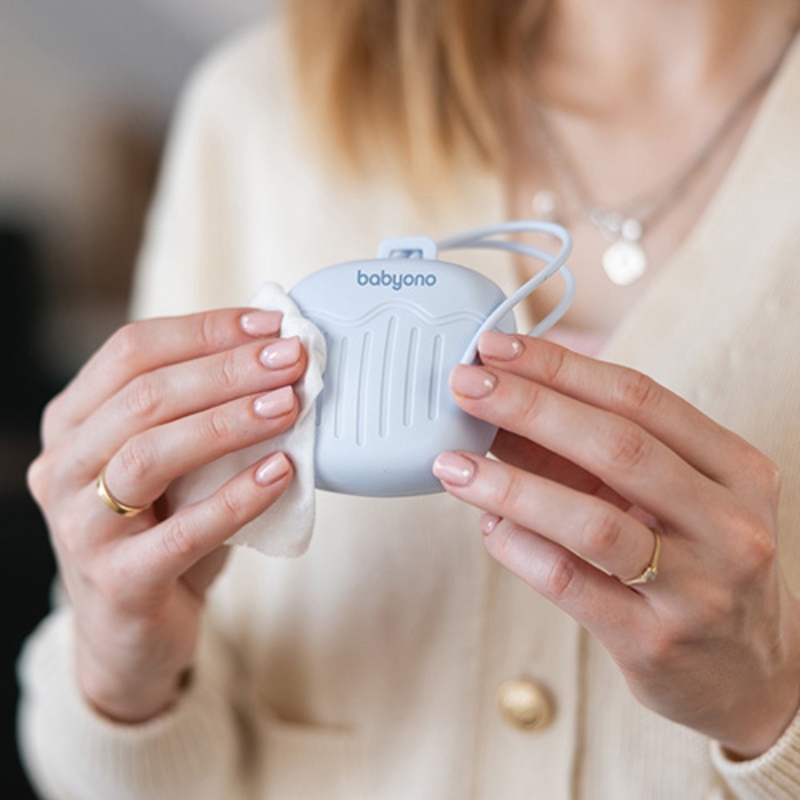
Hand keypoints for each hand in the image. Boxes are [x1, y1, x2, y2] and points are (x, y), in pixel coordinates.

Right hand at [27, 309, 306, 722]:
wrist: (134, 634)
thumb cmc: (163, 532)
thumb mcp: (178, 465)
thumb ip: (206, 414)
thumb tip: (275, 357)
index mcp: (74, 422)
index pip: (131, 351)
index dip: (204, 331)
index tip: (269, 326)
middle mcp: (64, 467)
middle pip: (143, 396)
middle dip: (226, 370)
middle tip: (291, 361)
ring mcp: (81, 527)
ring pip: (150, 453)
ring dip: (228, 422)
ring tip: (288, 406)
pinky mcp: (117, 581)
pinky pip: (182, 531)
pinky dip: (236, 497)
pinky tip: (280, 473)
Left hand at [433, 330, 799, 757]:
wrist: (753, 675)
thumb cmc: (704, 567)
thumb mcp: (680, 497)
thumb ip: (607, 453)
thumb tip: (509, 404)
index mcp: (736, 470)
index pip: (640, 397)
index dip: (561, 367)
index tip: (499, 348)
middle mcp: (726, 523)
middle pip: (616, 445)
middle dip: (529, 406)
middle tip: (466, 385)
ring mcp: (696, 587)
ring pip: (589, 520)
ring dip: (509, 483)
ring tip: (453, 462)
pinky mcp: (653, 641)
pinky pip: (569, 581)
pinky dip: (518, 546)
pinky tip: (486, 523)